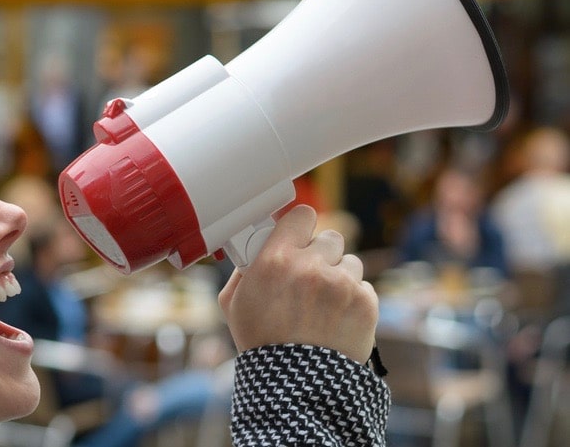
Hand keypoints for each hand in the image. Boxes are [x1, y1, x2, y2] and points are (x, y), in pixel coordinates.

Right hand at [218, 205, 377, 362]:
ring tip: (324, 302)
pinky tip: (337, 317)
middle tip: (310, 274)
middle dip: (321, 253)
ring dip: (339, 276)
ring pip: (350, 261)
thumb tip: (255, 249)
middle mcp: (311, 266)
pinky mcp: (365, 302)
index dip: (300, 226)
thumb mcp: (234, 303)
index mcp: (275, 260)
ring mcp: (342, 283)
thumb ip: (244, 269)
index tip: (297, 236)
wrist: (296, 384)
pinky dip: (353, 299)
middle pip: (330, 236)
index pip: (301, 215)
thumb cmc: (261, 343)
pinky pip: (364, 286)